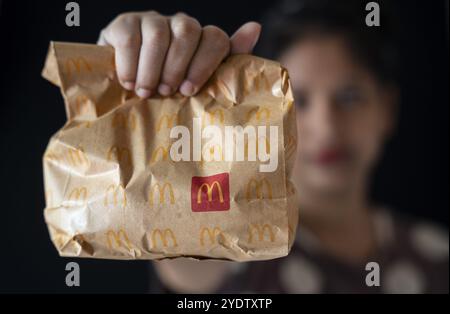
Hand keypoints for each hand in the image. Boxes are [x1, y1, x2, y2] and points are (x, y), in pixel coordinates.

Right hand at [98, 11, 260, 97]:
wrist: (127, 90)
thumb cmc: (168, 90)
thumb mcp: (197, 87)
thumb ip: (227, 63)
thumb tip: (255, 27)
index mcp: (202, 40)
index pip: (215, 38)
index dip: (205, 64)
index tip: (189, 90)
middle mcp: (179, 25)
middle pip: (187, 31)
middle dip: (177, 67)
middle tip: (166, 92)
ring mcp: (152, 20)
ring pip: (158, 35)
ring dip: (152, 70)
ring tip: (146, 93)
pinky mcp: (124, 23)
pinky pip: (130, 38)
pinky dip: (130, 64)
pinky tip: (129, 83)